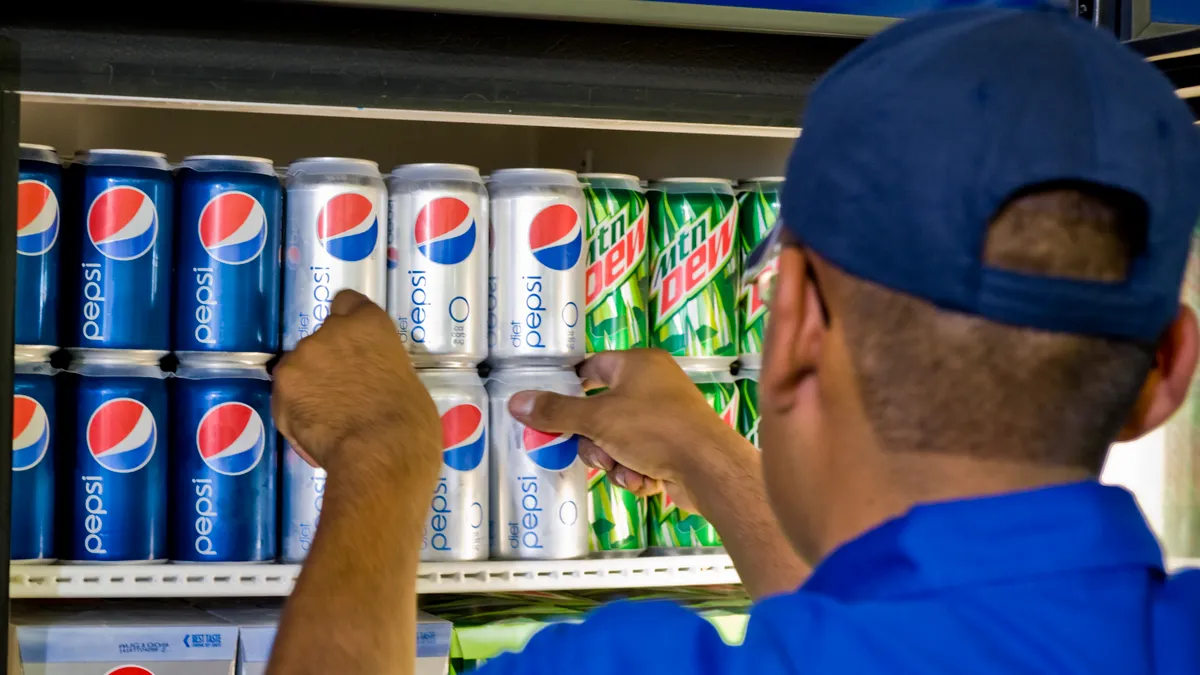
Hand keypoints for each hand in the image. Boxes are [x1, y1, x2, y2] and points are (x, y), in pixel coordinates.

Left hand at [272, 290, 440, 487]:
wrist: (379, 456)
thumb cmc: (410, 423)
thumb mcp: (406, 380)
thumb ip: (380, 368)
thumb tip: (371, 382)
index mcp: (369, 325)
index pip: (348, 302)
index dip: (350, 324)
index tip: (354, 346)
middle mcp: (330, 332)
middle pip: (323, 338)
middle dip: (329, 360)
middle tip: (345, 392)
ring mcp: (301, 359)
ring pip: (300, 367)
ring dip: (310, 384)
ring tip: (328, 418)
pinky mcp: (281, 390)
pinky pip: (287, 397)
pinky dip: (297, 410)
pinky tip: (316, 431)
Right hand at [508, 349, 744, 510]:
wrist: (708, 468)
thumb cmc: (654, 429)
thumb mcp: (597, 419)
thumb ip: (556, 412)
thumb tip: (516, 401)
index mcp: (638, 365)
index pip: (592, 367)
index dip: (570, 387)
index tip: (551, 410)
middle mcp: (653, 386)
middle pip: (600, 413)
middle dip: (595, 442)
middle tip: (599, 452)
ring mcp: (665, 418)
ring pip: (616, 441)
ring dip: (615, 462)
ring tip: (627, 468)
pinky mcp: (673, 448)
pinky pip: (637, 458)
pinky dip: (636, 472)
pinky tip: (645, 479)